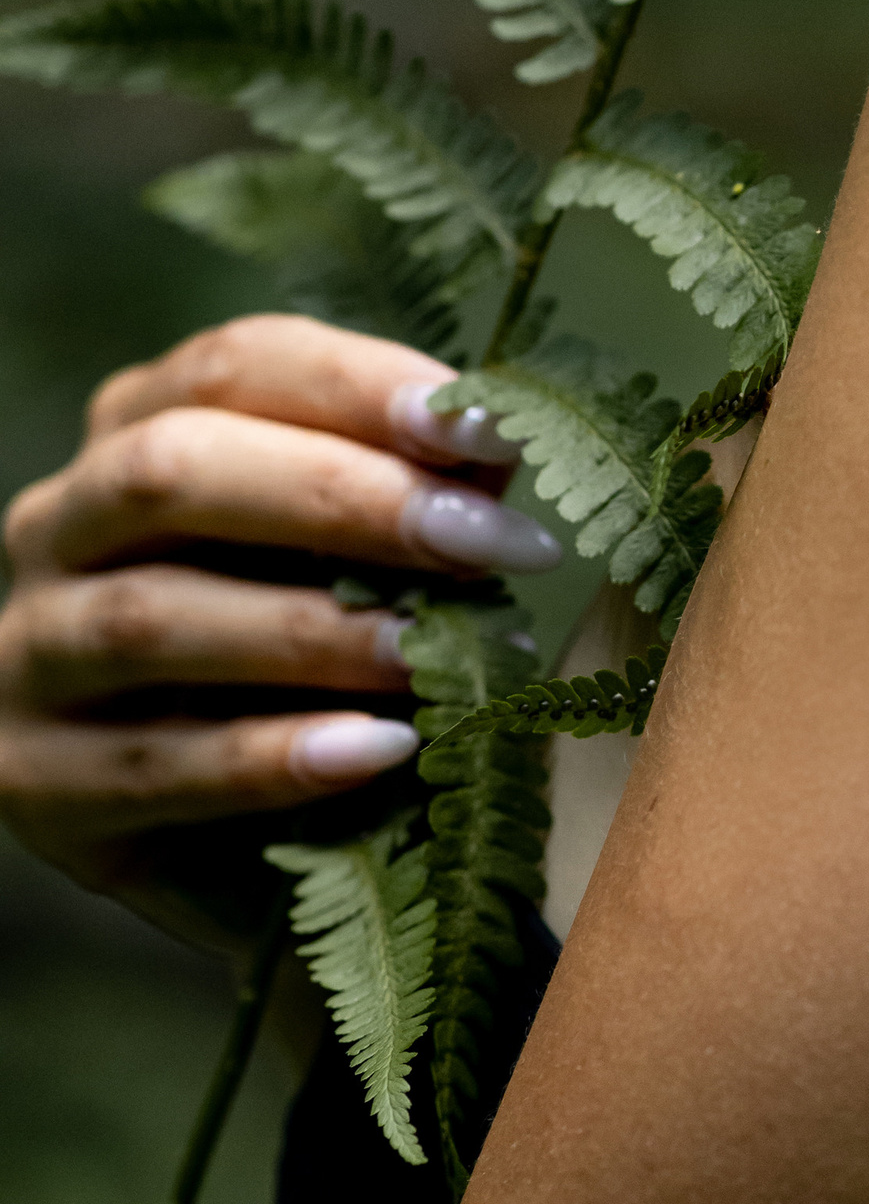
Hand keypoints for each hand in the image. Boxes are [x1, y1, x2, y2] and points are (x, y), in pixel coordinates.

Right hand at [0, 313, 558, 959]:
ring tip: (432, 654)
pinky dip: (272, 756)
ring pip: (147, 616)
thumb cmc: (324, 647)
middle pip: (172, 468)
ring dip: (311, 632)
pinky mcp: (33, 780)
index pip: (236, 364)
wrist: (256, 839)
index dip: (361, 387)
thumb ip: (419, 491)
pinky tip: (380, 751)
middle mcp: (61, 522)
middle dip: (343, 498)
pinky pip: (148, 764)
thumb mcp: (370, 552)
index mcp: (141, 425)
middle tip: (482, 542)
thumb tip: (487, 453)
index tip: (481, 429)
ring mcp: (28, 649)